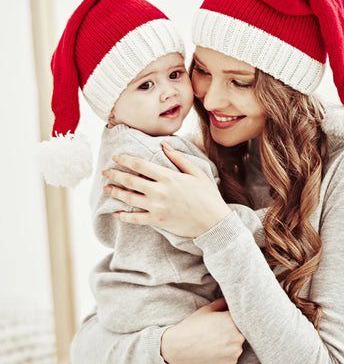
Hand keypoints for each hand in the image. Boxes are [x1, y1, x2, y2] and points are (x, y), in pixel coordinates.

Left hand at [102, 142, 230, 236]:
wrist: (213, 222)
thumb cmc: (207, 196)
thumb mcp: (196, 172)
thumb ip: (178, 158)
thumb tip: (163, 144)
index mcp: (168, 177)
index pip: (140, 164)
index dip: (125, 159)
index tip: (116, 157)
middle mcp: (159, 191)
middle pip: (130, 180)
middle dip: (115, 175)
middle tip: (105, 172)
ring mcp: (157, 207)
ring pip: (129, 199)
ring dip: (116, 192)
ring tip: (106, 188)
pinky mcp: (157, 221)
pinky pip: (135, 219)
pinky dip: (124, 216)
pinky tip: (116, 213)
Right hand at [161, 298, 244, 363]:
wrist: (180, 348)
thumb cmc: (193, 326)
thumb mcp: (207, 309)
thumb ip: (222, 303)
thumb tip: (230, 301)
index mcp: (232, 320)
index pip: (240, 316)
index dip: (232, 316)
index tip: (225, 318)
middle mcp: (237, 337)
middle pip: (241, 330)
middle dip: (232, 329)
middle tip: (217, 329)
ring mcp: (235, 352)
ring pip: (237, 343)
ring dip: (230, 341)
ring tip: (214, 340)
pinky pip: (232, 355)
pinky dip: (226, 353)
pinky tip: (214, 349)